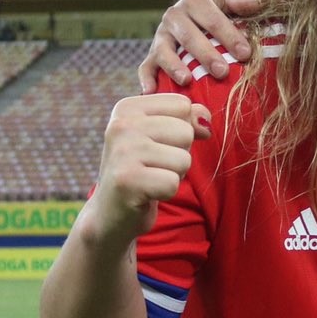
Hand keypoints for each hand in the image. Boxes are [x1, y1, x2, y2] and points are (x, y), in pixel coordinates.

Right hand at [91, 95, 212, 237]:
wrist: (111, 212)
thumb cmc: (143, 169)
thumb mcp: (161, 136)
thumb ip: (187, 119)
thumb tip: (206, 119)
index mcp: (127, 108)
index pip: (182, 105)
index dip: (180, 129)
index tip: (157, 144)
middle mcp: (121, 125)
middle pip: (185, 132)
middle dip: (178, 154)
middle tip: (153, 166)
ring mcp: (122, 152)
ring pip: (183, 159)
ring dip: (174, 174)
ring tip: (150, 178)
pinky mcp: (127, 181)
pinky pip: (173, 183)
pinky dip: (166, 192)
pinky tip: (147, 193)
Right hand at [137, 0, 263, 92]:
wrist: (193, 16)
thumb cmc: (217, 10)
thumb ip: (240, 0)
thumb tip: (255, 4)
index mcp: (194, 1)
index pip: (212, 17)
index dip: (228, 34)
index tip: (245, 53)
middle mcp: (173, 16)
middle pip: (188, 35)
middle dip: (205, 54)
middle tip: (222, 72)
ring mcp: (160, 36)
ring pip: (164, 51)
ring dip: (174, 66)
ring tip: (187, 80)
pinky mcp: (152, 55)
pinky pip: (145, 67)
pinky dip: (147, 79)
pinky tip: (152, 91)